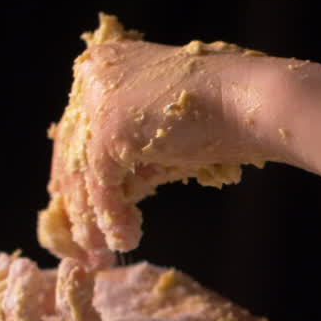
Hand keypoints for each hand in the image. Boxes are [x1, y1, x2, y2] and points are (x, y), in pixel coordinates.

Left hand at [38, 14, 272, 267]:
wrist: (249, 101)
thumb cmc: (224, 114)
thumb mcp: (163, 133)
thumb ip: (130, 156)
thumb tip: (103, 200)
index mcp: (103, 66)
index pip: (76, 129)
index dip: (77, 176)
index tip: (79, 212)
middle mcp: (92, 77)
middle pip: (70, 152)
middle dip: (76, 204)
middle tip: (83, 243)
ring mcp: (97, 101)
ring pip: (82, 172)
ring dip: (91, 219)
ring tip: (101, 253)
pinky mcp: (109, 129)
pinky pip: (101, 185)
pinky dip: (112, 217)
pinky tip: (127, 241)